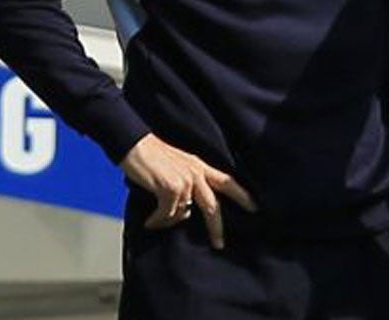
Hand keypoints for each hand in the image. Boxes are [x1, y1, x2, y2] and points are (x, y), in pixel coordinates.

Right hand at [119, 133, 256, 249]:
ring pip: (182, 214)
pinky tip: (149, 222)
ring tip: (155, 221)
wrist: (134, 144)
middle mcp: (196, 173)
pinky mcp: (170, 188)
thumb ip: (187, 185)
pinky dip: (157, 220)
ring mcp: (184, 180)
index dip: (242, 195)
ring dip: (169, 221)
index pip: (227, 181)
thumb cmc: (152, 156)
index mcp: (200, 166)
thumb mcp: (178, 166)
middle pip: (213, 206)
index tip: (255, 208)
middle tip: (219, 244)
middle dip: (217, 228)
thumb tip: (187, 212)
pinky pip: (166, 215)